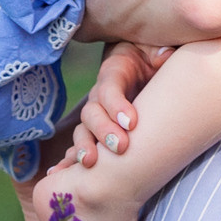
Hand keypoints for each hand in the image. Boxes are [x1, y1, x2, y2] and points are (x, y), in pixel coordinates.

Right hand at [69, 42, 166, 165]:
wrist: (140, 62)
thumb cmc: (150, 56)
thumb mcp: (154, 47)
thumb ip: (158, 51)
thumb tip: (164, 56)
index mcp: (114, 72)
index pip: (109, 89)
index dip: (117, 105)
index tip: (132, 122)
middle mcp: (99, 95)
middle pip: (92, 113)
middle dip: (103, 131)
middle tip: (120, 147)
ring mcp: (96, 115)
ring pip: (83, 131)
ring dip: (84, 147)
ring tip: (90, 163)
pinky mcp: (96, 131)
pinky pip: (79, 146)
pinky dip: (67, 160)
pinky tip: (57, 174)